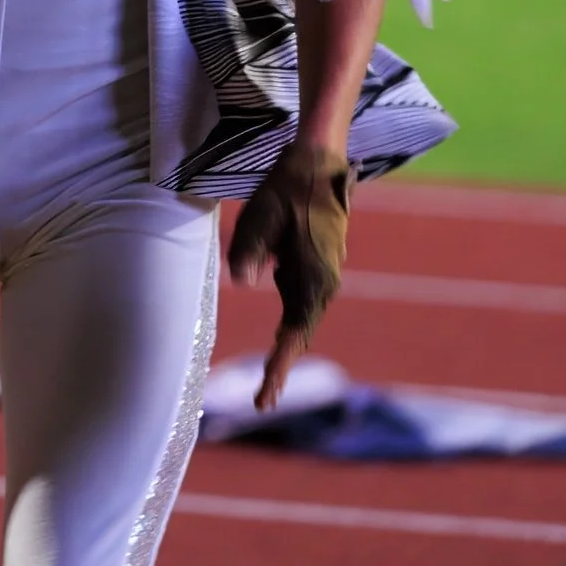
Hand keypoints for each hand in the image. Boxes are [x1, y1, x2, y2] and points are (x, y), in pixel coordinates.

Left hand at [227, 140, 351, 411]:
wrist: (318, 163)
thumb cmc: (287, 188)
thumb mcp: (260, 217)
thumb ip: (249, 250)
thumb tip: (240, 282)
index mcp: (314, 278)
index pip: (294, 335)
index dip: (279, 368)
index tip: (266, 398)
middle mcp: (325, 283)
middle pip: (301, 333)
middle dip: (282, 367)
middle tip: (263, 402)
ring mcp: (325, 274)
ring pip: (302, 319)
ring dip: (287, 348)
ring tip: (270, 381)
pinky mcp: (319, 265)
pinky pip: (302, 302)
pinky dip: (290, 325)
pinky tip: (279, 341)